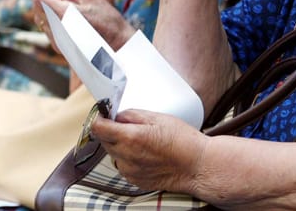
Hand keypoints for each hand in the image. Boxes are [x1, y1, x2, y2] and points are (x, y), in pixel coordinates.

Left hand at [22, 0, 135, 50]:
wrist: (116, 44)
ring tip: (62, 4)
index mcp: (65, 13)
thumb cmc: (106, 16)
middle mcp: (58, 28)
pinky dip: (49, 19)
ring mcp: (57, 40)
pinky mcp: (59, 47)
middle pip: (37, 7)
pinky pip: (46, 29)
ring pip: (40, 18)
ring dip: (44, 8)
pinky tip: (64, 17)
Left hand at [92, 109, 207, 193]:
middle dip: (111, 131)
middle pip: (104, 140)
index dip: (98, 118)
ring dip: (119, 145)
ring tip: (141, 141)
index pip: (98, 128)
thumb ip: (132, 114)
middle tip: (128, 125)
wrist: (196, 166)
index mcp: (131, 137)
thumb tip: (117, 114)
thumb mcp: (157, 117)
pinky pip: (123, 165)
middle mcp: (126, 156)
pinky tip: (145, 153)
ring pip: (113, 154)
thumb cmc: (182, 140)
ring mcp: (129, 171)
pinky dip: (128, 158)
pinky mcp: (134, 180)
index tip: (103, 114)